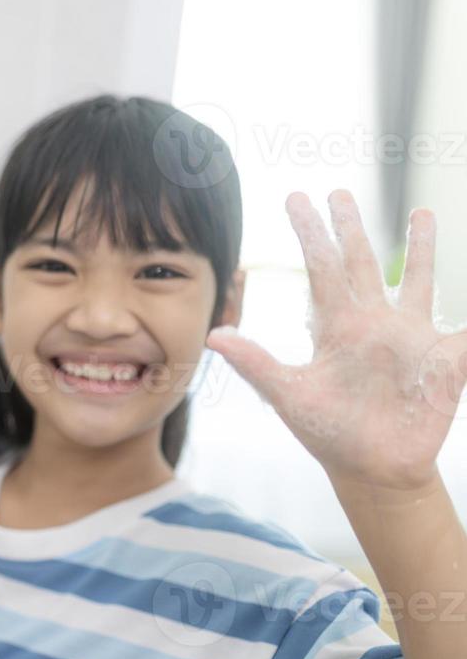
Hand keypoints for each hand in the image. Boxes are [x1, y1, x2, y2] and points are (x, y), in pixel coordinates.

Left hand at [206, 190, 466, 490]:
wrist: (369, 468)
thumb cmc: (329, 432)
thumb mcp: (288, 395)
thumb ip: (256, 363)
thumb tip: (213, 336)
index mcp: (337, 328)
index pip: (321, 268)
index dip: (311, 234)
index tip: (296, 197)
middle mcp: (372, 323)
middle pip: (360, 263)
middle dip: (350, 227)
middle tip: (338, 190)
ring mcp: (410, 338)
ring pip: (416, 282)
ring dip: (420, 248)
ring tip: (422, 211)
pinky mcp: (444, 361)